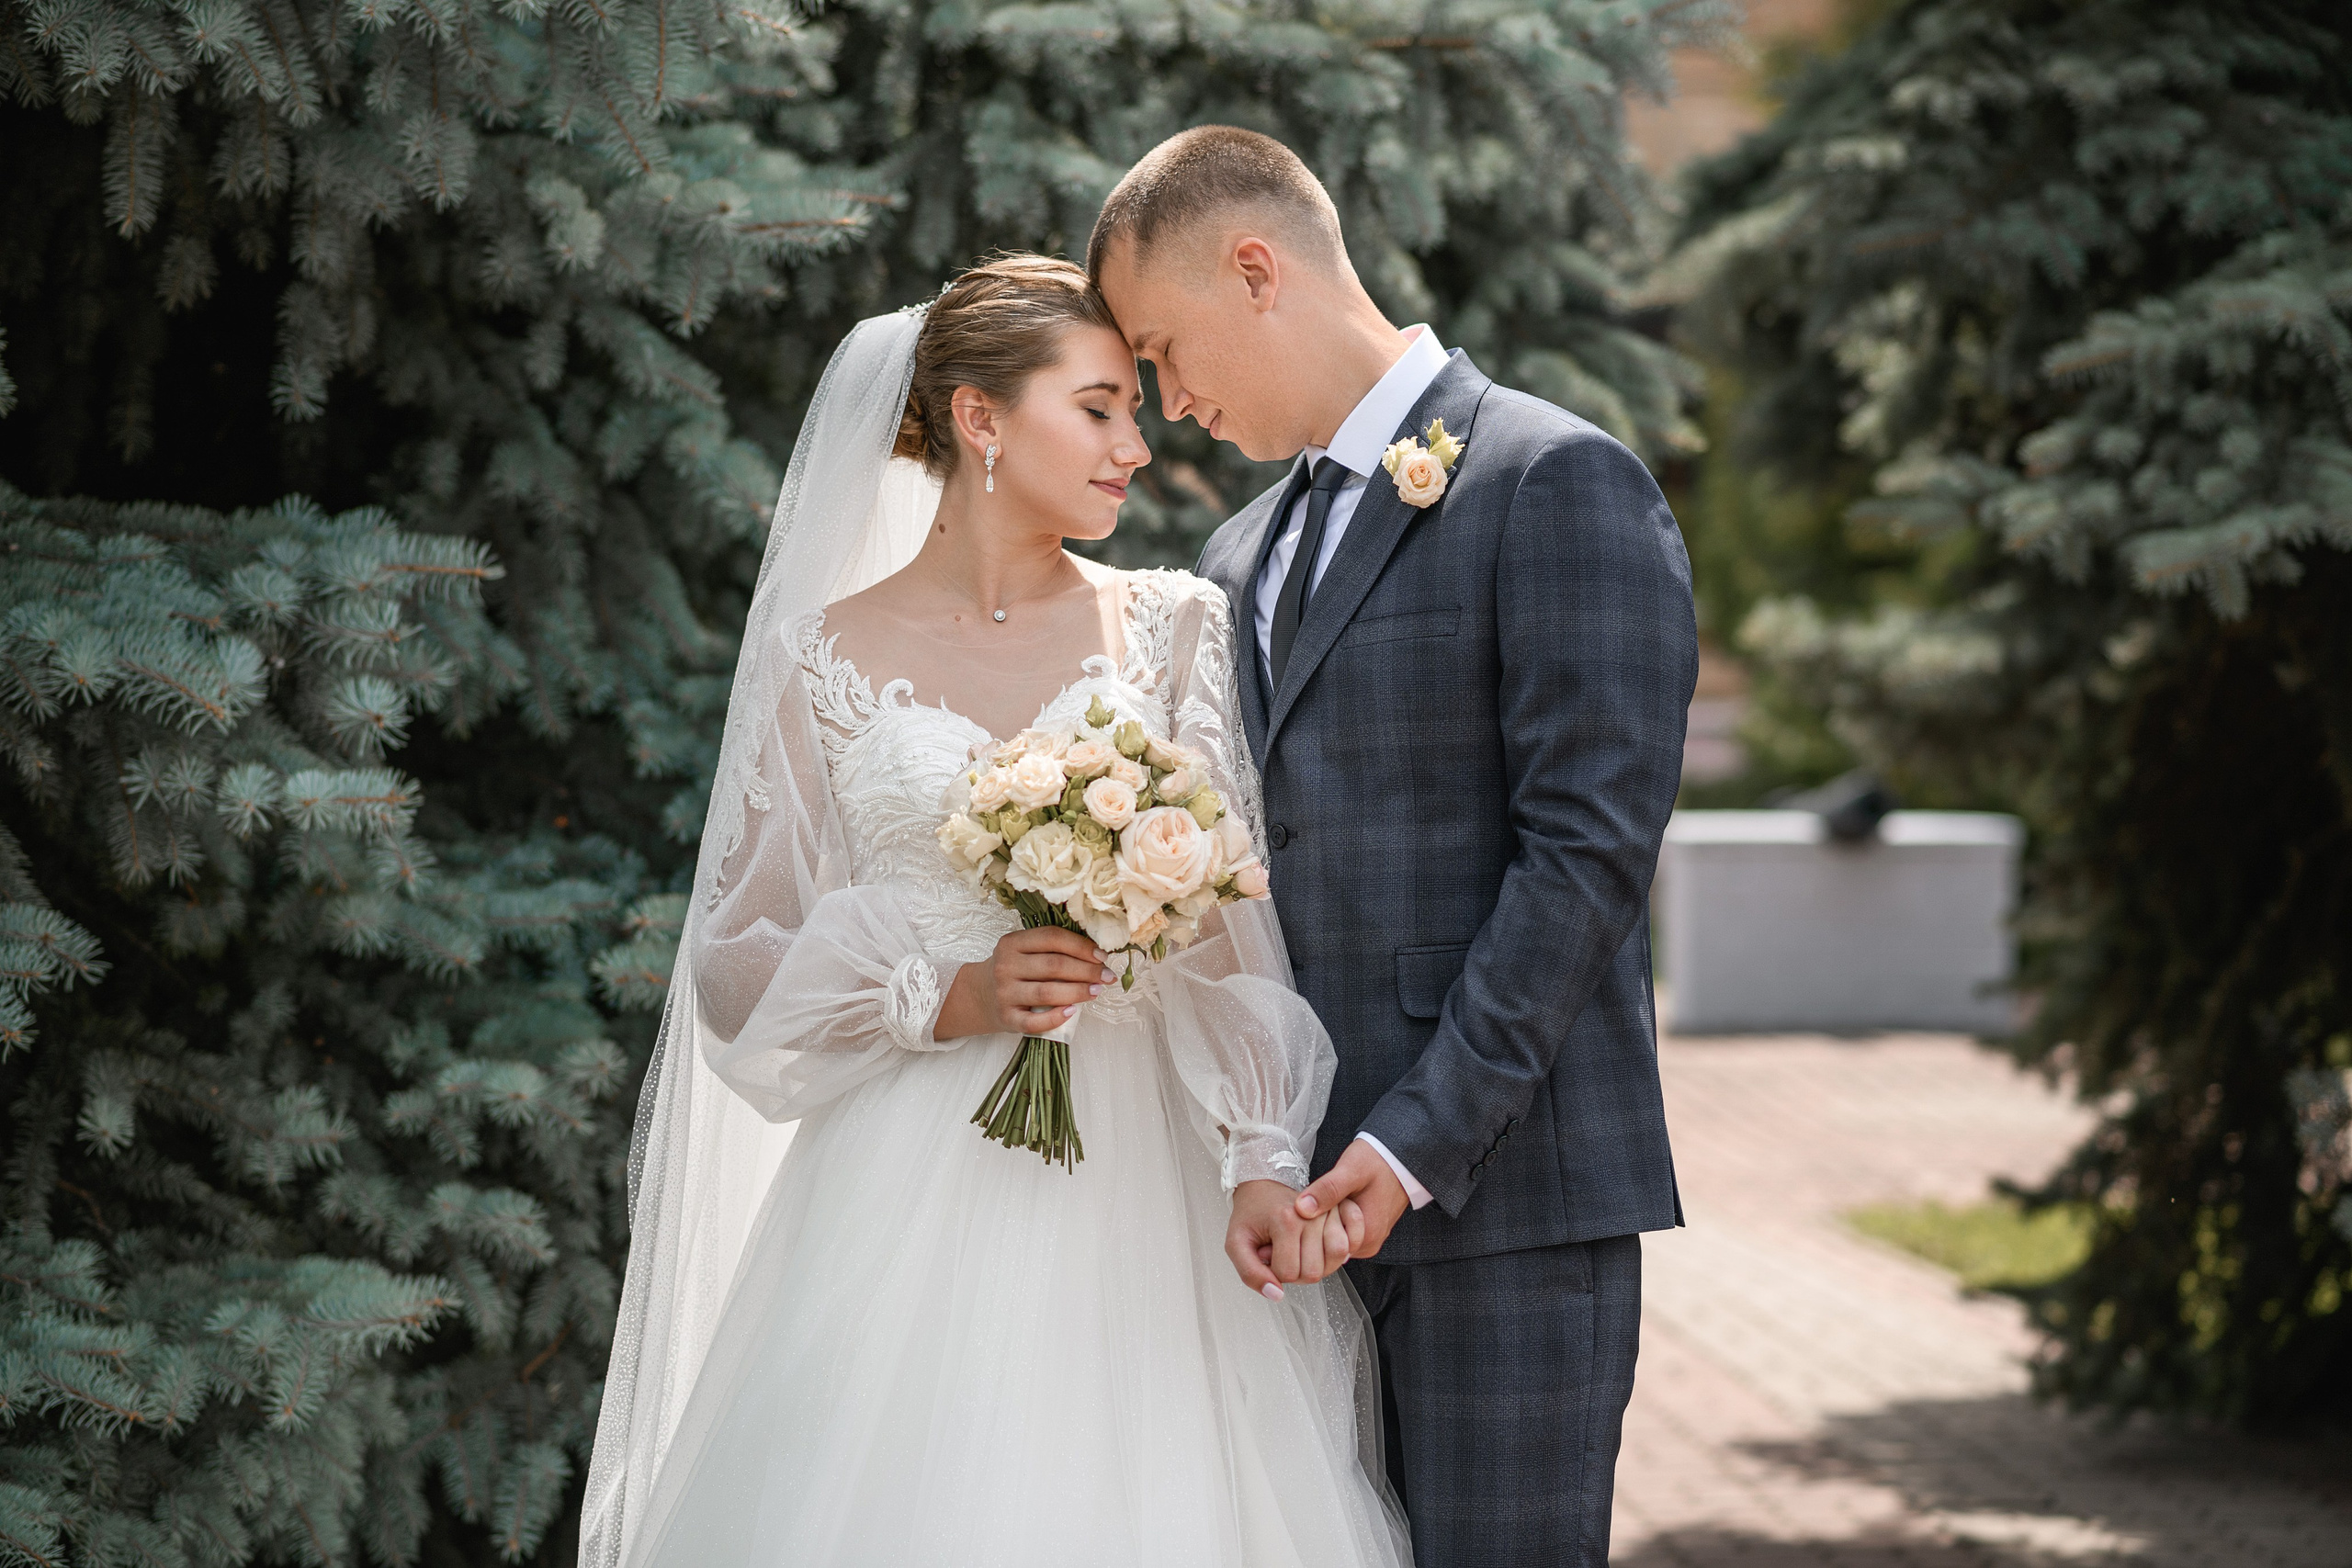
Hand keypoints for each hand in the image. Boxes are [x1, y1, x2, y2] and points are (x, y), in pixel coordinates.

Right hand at [935, 927, 1115, 1040]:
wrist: (979, 995)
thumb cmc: (1012, 970)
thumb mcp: (1023, 951)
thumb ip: (1051, 948)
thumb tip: (1097, 954)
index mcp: (1012, 943)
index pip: (1052, 938)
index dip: (1081, 946)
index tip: (1102, 956)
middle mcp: (1006, 966)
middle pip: (1054, 966)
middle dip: (1087, 971)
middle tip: (1107, 976)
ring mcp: (1005, 993)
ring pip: (1047, 992)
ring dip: (1078, 992)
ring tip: (1097, 991)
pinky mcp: (1007, 1018)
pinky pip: (1035, 1021)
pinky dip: (1056, 1017)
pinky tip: (1072, 1012)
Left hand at [1225, 1178, 1356, 1297]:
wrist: (1264, 1187)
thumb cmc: (1251, 1214)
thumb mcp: (1235, 1243)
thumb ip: (1250, 1274)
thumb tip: (1276, 1294)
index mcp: (1285, 1220)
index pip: (1288, 1274)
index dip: (1276, 1273)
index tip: (1269, 1254)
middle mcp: (1312, 1215)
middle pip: (1314, 1272)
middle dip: (1298, 1272)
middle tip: (1285, 1253)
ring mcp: (1330, 1211)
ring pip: (1336, 1260)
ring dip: (1320, 1264)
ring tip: (1303, 1250)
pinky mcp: (1342, 1208)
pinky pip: (1355, 1240)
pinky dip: (1344, 1250)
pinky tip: (1324, 1245)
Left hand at [1294, 1140, 1409, 1259]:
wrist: (1400, 1158)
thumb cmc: (1379, 1161)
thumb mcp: (1351, 1170)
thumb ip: (1328, 1190)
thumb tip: (1302, 1208)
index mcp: (1364, 1235)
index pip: (1322, 1246)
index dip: (1310, 1224)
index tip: (1309, 1205)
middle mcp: (1368, 1243)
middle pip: (1328, 1245)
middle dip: (1316, 1224)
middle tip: (1315, 1199)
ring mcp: (1368, 1239)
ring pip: (1334, 1239)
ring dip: (1324, 1222)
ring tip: (1326, 1199)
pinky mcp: (1367, 1232)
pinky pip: (1342, 1233)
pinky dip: (1334, 1220)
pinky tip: (1334, 1203)